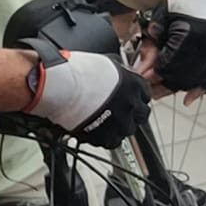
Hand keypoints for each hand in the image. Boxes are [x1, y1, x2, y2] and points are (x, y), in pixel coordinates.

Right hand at [23, 50, 151, 147]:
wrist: (59, 87)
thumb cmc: (76, 71)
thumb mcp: (105, 63)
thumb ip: (119, 73)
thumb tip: (119, 75)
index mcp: (134, 85)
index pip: (145, 94)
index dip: (135, 96)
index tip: (129, 98)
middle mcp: (131, 105)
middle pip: (141, 115)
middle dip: (132, 113)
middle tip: (119, 112)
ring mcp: (118, 122)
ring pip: (127, 130)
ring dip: (118, 127)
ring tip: (105, 122)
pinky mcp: (104, 136)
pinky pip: (110, 142)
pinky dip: (104, 136)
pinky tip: (95, 129)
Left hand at [152, 0, 205, 91]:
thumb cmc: (179, 4)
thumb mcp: (158, 22)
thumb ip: (151, 47)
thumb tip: (142, 72)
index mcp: (191, 32)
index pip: (170, 65)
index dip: (155, 76)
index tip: (145, 81)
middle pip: (185, 75)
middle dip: (166, 85)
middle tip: (153, 90)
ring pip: (199, 79)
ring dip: (181, 88)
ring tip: (165, 92)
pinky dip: (202, 87)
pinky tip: (189, 97)